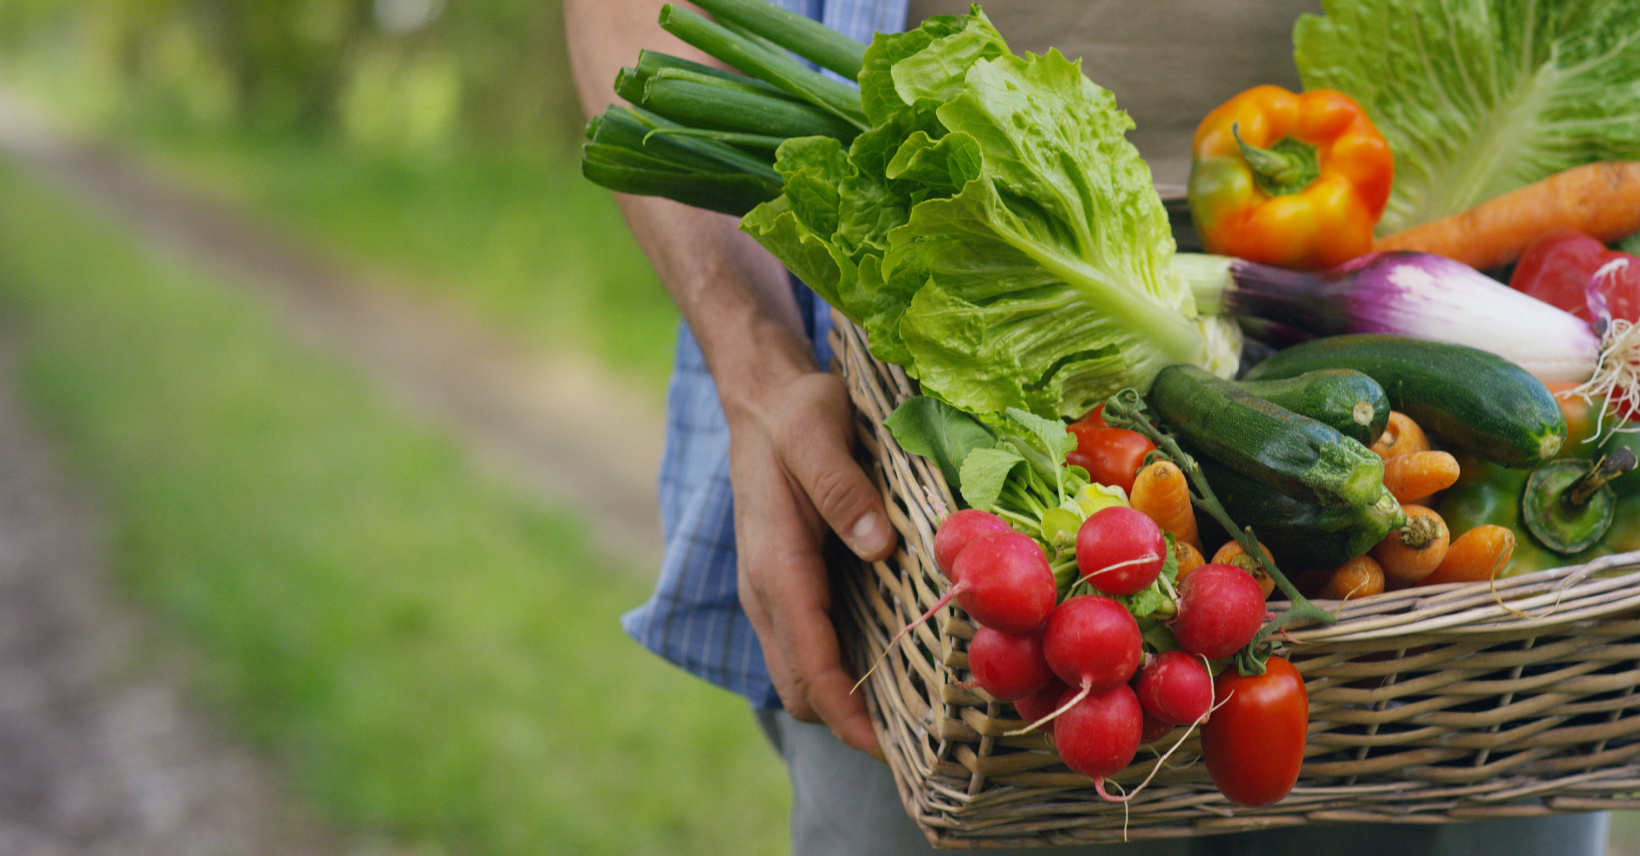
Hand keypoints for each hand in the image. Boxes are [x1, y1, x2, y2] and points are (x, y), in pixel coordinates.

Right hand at [727, 369, 896, 755]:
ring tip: (912, 717)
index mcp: (775, 564)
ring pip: (801, 673)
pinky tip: (891, 666)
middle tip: (919, 741)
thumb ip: (841, 487)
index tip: (887, 749)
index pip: (807, 662)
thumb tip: (876, 546)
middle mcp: (765, 591)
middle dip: (849, 723)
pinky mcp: (785, 585)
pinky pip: (808, 646)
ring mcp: (772, 592)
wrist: (762, 396)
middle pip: (800, 687)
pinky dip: (840, 671)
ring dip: (844, 703)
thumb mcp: (818, 431)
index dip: (845, 714)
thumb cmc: (795, 412)